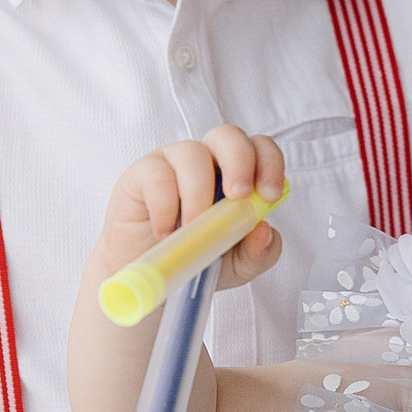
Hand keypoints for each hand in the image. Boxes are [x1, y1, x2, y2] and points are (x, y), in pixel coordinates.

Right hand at [97, 126, 287, 291]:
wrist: (152, 275)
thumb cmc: (199, 258)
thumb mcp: (239, 265)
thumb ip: (259, 252)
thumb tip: (264, 231)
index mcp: (237, 173)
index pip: (260, 148)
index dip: (270, 163)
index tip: (269, 195)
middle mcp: (208, 160)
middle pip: (228, 136)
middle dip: (240, 161)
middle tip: (238, 195)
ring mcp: (174, 162)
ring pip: (192, 153)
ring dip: (198, 193)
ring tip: (192, 228)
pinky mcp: (142, 174)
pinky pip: (156, 174)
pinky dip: (165, 206)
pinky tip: (166, 233)